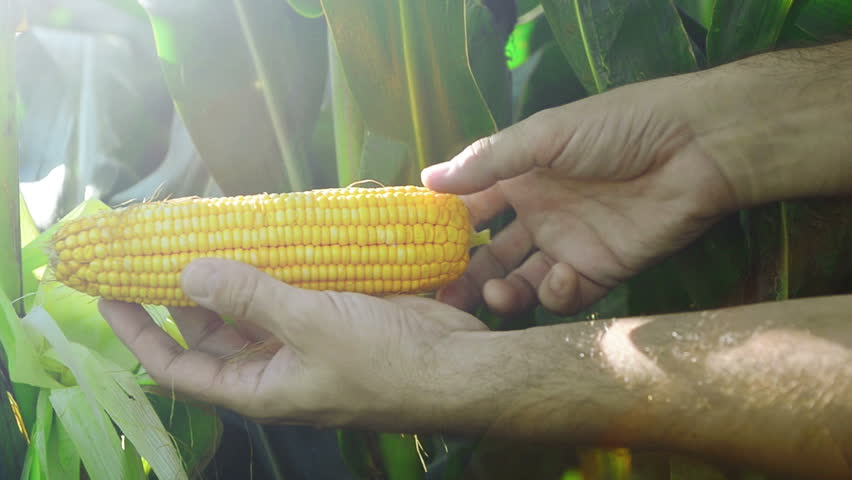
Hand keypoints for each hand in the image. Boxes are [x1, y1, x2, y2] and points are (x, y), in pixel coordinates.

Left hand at [99, 258, 488, 429]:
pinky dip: (272, 261)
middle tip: (154, 245)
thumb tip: (187, 271)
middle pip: (211, 332)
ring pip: (250, 304)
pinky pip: (288, 285)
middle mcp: (274, 366)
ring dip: (228, 271)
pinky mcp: (332, 311)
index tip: (111, 294)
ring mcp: (304, 338)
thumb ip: (250, 298)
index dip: (141, 335)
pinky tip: (261, 229)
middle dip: (181, 294)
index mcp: (259, 388)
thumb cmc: (383, 361)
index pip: (180, 368)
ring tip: (200, 229)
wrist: (456, 364)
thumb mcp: (311, 328)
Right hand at [423, 80, 735, 315]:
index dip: (444, 231)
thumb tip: (426, 180)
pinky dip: (553, 294)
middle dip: (467, 277)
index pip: (471, 208)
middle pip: (490, 254)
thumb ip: (488, 160)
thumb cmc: (617, 128)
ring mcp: (570, 244)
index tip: (416, 253)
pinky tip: (558, 277)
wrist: (695, 149)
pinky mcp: (602, 270)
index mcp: (522, 177)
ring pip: (522, 281)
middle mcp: (540, 214)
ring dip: (503, 293)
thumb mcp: (545, 136)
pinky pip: (565, 295)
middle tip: (444, 299)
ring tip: (494, 296)